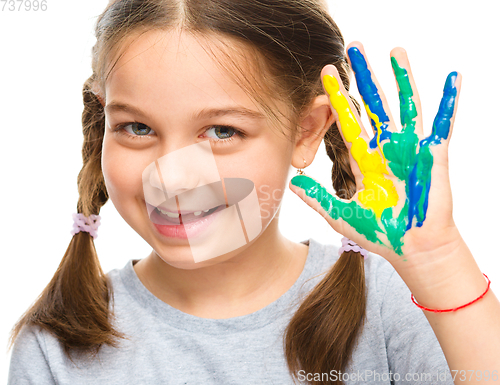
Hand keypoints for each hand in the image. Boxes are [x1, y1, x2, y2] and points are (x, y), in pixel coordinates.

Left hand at [290, 42, 461, 264]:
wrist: (411, 249)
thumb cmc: (380, 233)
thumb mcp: (341, 215)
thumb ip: (317, 198)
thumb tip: (292, 183)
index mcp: (364, 160)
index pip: (348, 121)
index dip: (337, 98)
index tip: (325, 74)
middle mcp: (386, 149)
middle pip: (374, 105)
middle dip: (364, 76)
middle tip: (354, 48)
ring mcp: (411, 149)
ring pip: (405, 106)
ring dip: (401, 78)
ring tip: (395, 50)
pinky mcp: (434, 155)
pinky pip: (443, 124)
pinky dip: (449, 101)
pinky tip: (453, 77)